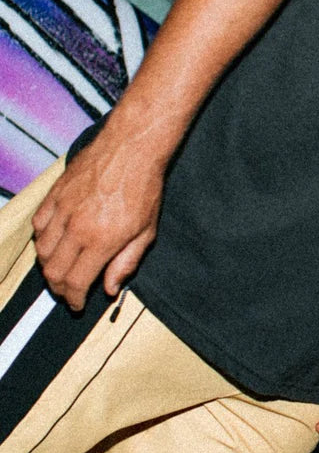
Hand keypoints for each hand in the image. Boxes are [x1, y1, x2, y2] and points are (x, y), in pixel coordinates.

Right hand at [31, 136, 163, 310]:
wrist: (132, 148)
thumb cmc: (145, 188)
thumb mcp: (146, 231)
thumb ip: (126, 262)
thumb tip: (110, 289)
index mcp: (101, 240)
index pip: (76, 282)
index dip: (74, 299)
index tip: (78, 304)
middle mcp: (76, 228)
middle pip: (53, 271)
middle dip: (60, 288)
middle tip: (69, 292)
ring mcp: (62, 210)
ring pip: (42, 251)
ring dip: (49, 267)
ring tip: (62, 271)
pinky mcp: (54, 195)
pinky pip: (38, 226)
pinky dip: (42, 240)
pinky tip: (54, 244)